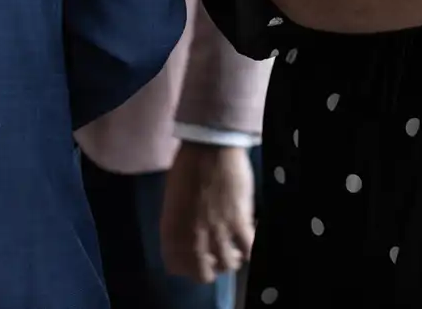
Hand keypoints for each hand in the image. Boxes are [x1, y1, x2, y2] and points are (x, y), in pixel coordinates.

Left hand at [159, 141, 254, 283]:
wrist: (209, 148)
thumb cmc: (186, 167)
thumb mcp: (172, 201)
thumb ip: (176, 223)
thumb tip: (186, 235)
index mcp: (171, 232)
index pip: (176, 267)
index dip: (187, 267)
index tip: (195, 259)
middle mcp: (192, 239)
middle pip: (203, 273)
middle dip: (211, 268)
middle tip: (217, 256)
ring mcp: (216, 232)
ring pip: (228, 265)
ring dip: (232, 259)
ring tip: (236, 248)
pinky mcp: (239, 222)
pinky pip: (248, 248)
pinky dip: (250, 247)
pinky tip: (250, 235)